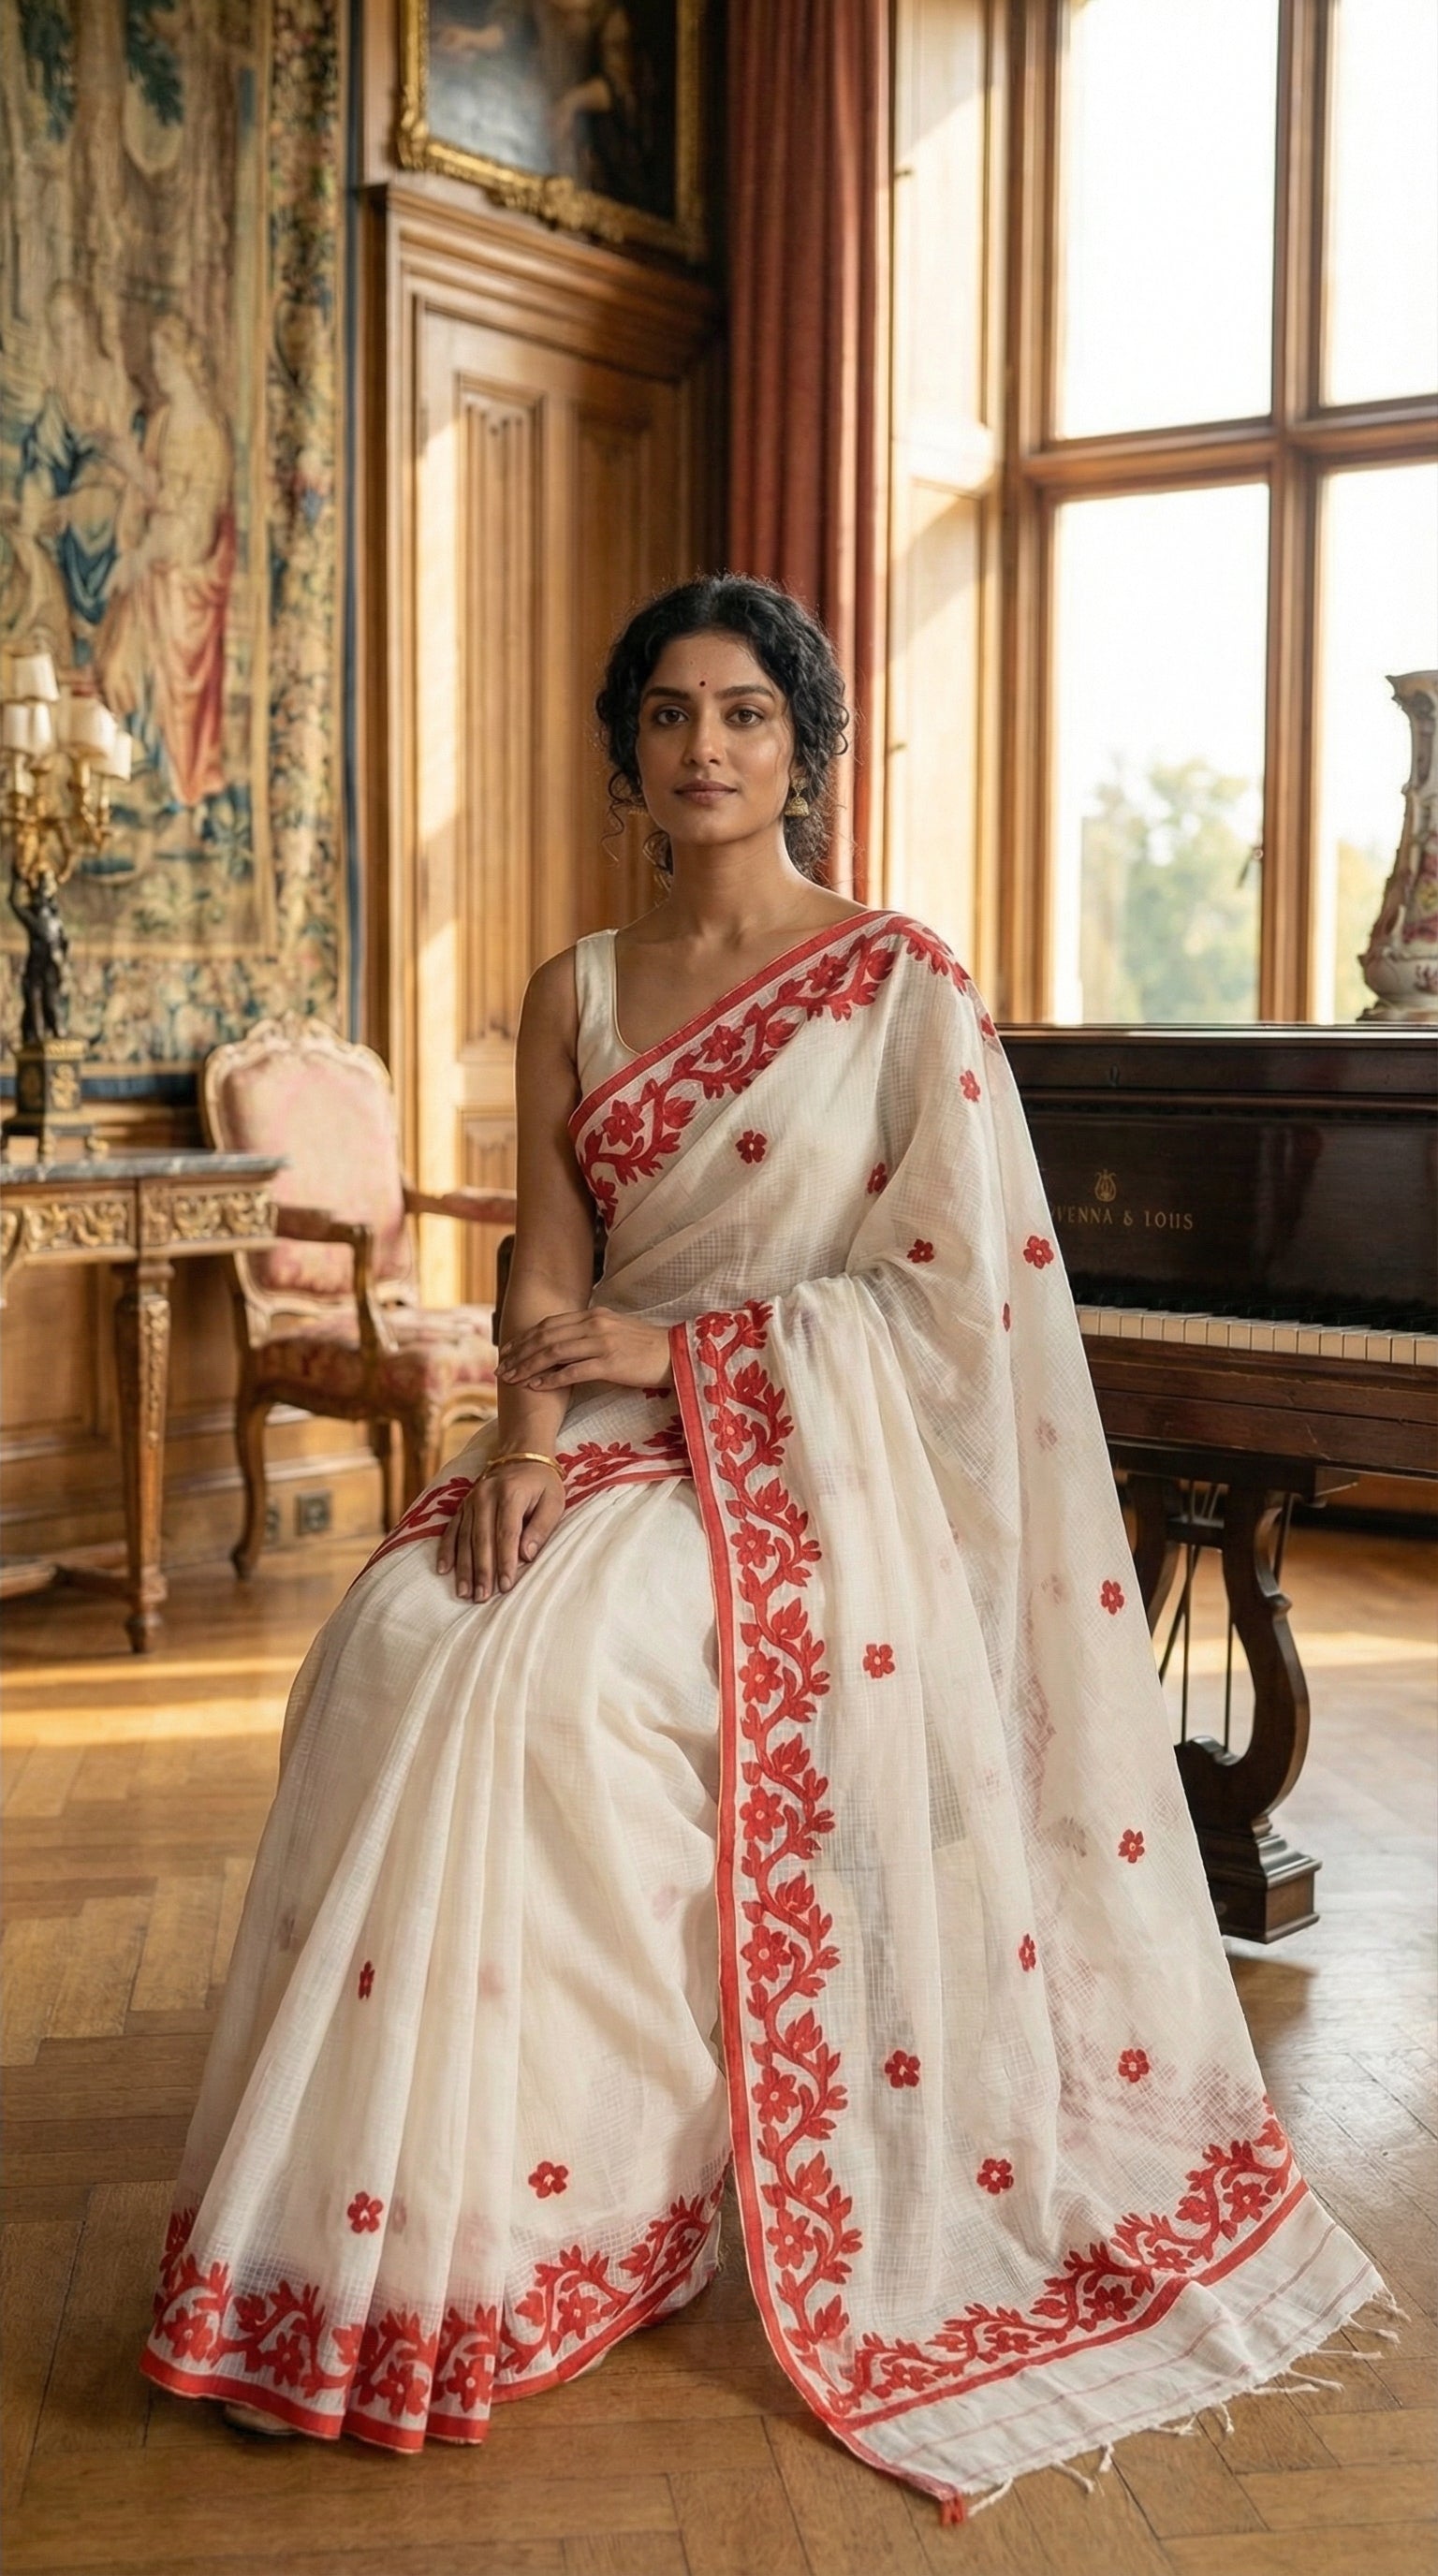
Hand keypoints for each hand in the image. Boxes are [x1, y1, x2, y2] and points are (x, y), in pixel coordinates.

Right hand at [436, 1460, 563, 1601]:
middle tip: (482, 1597)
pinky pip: (451, 1530)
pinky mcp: (462, 1505)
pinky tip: (443, 1570)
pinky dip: (446, 1550)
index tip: (505, 1586)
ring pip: (464, 1538)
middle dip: (481, 1570)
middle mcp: (486, 1496)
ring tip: (464, 1592)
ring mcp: (471, 1500)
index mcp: (511, 1493)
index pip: (507, 1533)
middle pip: (482, 1538)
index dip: (505, 1561)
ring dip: (463, 1567)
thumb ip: (541, 1528)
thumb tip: (526, 1556)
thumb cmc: (542, 1483)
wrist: (522, 1454)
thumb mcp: (553, 1501)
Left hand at [497, 1308, 672, 1392]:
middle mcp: (595, 1324)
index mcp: (594, 1314)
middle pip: (546, 1336)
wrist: (677, 1353)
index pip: (550, 1324)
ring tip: (512, 1379)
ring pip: (554, 1352)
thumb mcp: (615, 1330)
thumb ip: (590, 1332)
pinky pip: (573, 1370)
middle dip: (520, 1353)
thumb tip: (565, 1343)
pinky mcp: (611, 1363)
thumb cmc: (646, 1347)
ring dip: (529, 1366)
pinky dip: (551, 1378)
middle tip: (501, 1369)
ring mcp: (602, 1342)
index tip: (508, 1351)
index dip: (525, 1337)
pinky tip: (536, 1386)